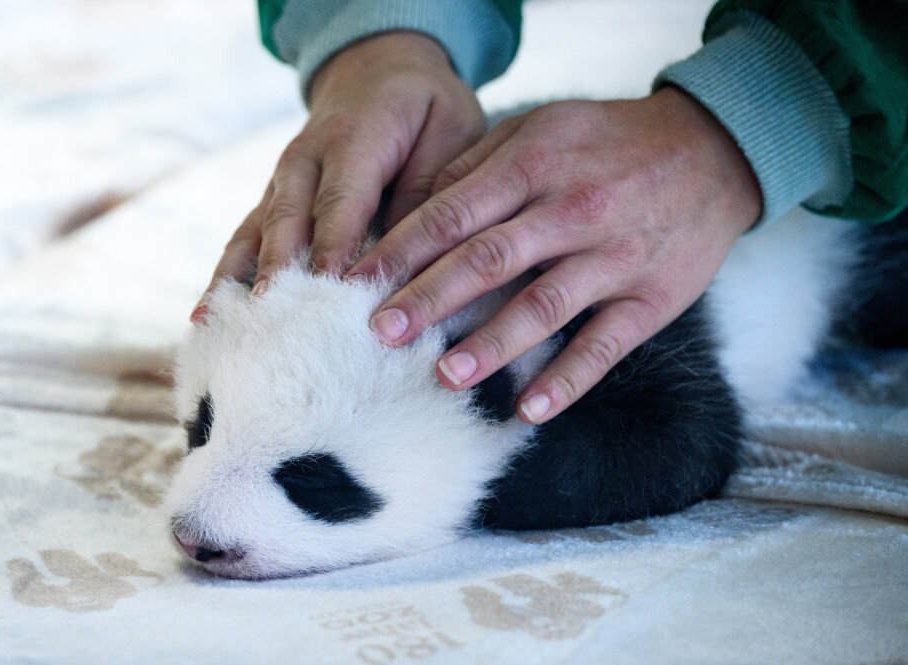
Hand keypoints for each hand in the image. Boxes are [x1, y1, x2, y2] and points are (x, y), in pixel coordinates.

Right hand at [193, 31, 484, 316]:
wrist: (379, 71)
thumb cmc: (426, 109)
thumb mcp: (451, 130)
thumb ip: (427, 189)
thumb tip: (407, 254)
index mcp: (353, 137)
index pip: (340, 200)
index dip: (333, 247)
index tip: (329, 292)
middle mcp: (303, 159)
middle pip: (287, 222)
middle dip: (280, 274)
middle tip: (276, 325)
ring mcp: (281, 182)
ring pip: (254, 234)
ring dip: (237, 282)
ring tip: (215, 327)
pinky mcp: (272, 202)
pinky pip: (243, 241)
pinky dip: (225, 278)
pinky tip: (206, 318)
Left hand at [348, 87, 761, 423]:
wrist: (714, 150)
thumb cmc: (609, 142)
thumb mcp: (541, 129)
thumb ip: (477, 167)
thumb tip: (413, 212)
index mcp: (535, 165)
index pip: (452, 214)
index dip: (400, 251)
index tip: (356, 284)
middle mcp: (572, 211)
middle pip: (487, 261)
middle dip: (428, 301)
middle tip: (380, 335)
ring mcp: (615, 257)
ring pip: (544, 307)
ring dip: (491, 346)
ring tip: (444, 376)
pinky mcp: (652, 299)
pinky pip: (605, 346)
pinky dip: (568, 380)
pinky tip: (529, 410)